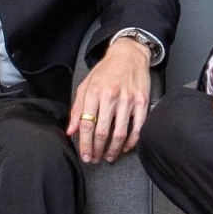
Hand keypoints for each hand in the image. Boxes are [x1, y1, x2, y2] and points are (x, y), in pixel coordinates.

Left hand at [68, 37, 153, 163]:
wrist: (129, 54)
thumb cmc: (106, 70)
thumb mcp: (86, 84)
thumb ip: (77, 108)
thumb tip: (71, 131)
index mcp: (94, 92)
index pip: (86, 124)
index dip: (84, 144)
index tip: (85, 156)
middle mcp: (110, 96)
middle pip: (102, 132)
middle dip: (97, 150)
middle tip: (95, 159)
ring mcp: (128, 99)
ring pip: (119, 133)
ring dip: (113, 150)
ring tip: (109, 157)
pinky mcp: (142, 101)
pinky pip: (137, 128)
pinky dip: (131, 142)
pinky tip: (125, 147)